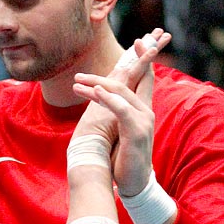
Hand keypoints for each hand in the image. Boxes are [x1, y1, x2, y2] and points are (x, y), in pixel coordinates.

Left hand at [72, 31, 169, 195]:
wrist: (134, 183)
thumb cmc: (123, 158)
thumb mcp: (119, 132)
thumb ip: (117, 113)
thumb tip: (103, 98)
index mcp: (142, 110)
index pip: (145, 77)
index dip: (142, 57)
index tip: (137, 40)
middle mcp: (147, 111)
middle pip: (131, 79)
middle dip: (107, 71)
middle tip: (80, 74)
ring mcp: (144, 120)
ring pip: (121, 91)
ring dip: (97, 85)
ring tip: (76, 83)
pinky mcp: (137, 130)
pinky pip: (121, 108)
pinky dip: (106, 98)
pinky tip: (94, 92)